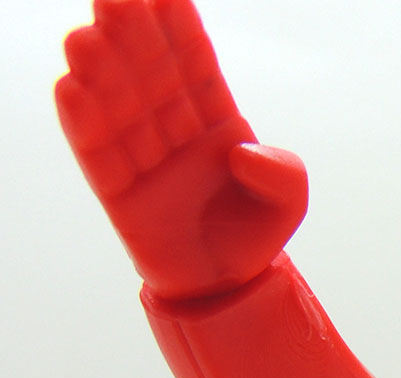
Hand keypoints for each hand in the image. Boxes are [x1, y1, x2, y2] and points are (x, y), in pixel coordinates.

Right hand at [56, 0, 307, 299]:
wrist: (231, 288)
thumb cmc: (254, 233)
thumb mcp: (289, 202)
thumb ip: (283, 174)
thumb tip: (241, 152)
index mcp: (215, 121)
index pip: (193, 63)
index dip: (177, 25)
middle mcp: (174, 132)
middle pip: (149, 76)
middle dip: (133, 35)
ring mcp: (144, 160)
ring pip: (119, 109)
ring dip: (101, 73)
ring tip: (86, 38)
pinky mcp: (121, 196)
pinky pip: (99, 156)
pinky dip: (84, 124)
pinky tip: (70, 87)